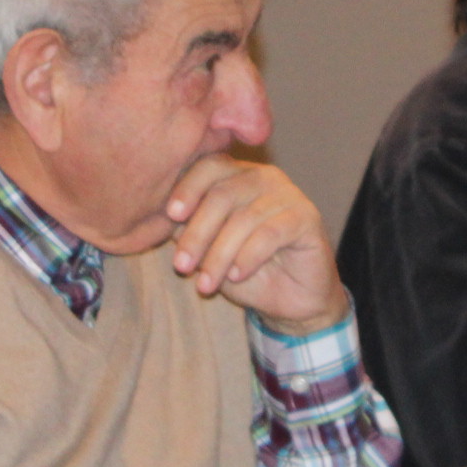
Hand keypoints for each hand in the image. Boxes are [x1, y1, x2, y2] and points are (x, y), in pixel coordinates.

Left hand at [164, 154, 346, 335]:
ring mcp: (288, 195)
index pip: (209, 166)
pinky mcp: (307, 218)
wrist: (290, 301)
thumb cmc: (245, 270)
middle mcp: (264, 178)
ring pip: (244, 218)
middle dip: (197, 233)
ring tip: (206, 285)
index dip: (188, 188)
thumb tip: (160, 217)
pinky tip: (236, 276)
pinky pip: (270, 233)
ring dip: (219, 255)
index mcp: (238, 175)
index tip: (171, 216)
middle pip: (223, 194)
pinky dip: (248, 257)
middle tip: (181, 267)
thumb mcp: (208, 250)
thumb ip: (188, 229)